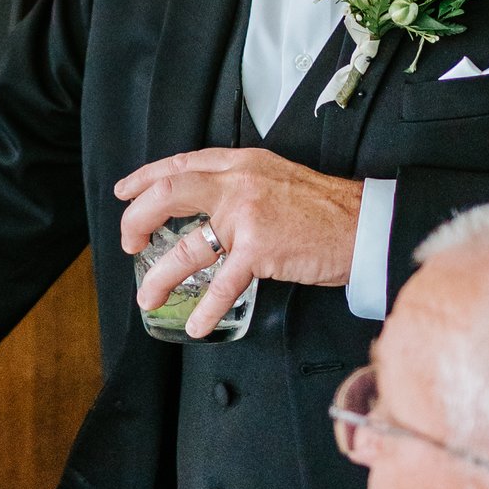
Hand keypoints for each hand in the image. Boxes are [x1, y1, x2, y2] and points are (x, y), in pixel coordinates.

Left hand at [116, 146, 363, 337]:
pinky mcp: (258, 249)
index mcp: (240, 164)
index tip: (125, 192)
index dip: (146, 178)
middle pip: (168, 193)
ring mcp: (245, 215)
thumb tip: (207, 206)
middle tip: (130, 243)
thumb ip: (240, 184)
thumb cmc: (325, 208)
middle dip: (137, 219)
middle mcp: (237, 184)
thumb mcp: (276, 177)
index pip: (180, 164)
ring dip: (161, 276)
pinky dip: (207, 309)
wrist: (363, 224)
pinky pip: (222, 285)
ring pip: (186, 247)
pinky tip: (198, 324)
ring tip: (149, 296)